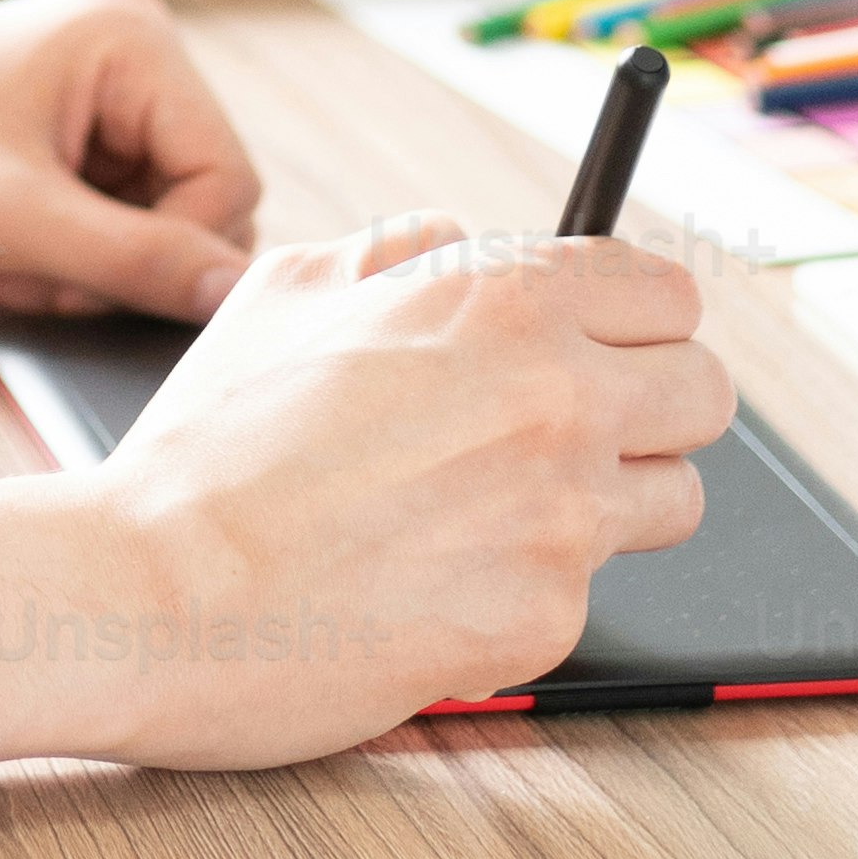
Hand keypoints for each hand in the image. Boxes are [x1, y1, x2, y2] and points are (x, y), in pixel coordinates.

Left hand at [0, 0, 260, 320]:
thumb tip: (234, 290)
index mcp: (126, 33)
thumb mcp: (16, 222)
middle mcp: (121, 45)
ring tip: (12, 259)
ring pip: (156, 215)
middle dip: (127, 256)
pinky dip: (68, 250)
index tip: (90, 285)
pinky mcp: (60, 126)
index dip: (178, 252)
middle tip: (39, 272)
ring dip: (94, 263)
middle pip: (199, 195)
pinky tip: (7, 252)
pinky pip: (111, 212)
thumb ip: (137, 258)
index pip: (227, 174)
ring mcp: (91, 86)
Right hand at [58, 209, 725, 763]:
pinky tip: (439, 581)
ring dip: (606, 504)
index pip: (667, 294)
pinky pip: (586, 592)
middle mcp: (555, 396)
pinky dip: (527, 590)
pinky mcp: (545, 618)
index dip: (630, 321)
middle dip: (646, 410)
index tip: (602, 346)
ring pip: (673, 500)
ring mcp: (560, 515)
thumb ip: (396, 251)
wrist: (152, 592)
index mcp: (503, 299)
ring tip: (499, 512)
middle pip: (705, 393)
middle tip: (567, 431)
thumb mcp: (284, 290)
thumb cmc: (208, 446)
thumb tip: (455, 240)